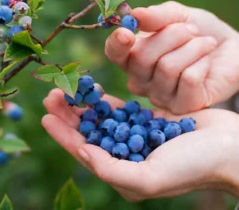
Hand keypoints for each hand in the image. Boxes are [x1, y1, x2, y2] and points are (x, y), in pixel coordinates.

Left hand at [42, 89, 238, 201]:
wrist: (227, 147)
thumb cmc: (193, 166)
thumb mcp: (150, 177)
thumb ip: (113, 170)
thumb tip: (83, 153)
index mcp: (123, 172)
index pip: (84, 151)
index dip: (63, 135)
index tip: (45, 117)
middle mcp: (125, 155)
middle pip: (89, 132)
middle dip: (68, 115)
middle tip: (51, 95)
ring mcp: (135, 136)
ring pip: (101, 118)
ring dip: (83, 104)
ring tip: (66, 89)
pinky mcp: (146, 120)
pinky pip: (120, 109)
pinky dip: (105, 100)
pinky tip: (92, 90)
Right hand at [105, 1, 238, 112]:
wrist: (229, 48)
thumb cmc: (197, 31)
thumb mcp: (177, 15)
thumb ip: (156, 16)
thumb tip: (134, 15)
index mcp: (132, 56)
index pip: (114, 53)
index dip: (117, 44)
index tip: (127, 32)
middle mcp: (140, 80)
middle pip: (141, 58)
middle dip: (171, 36)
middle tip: (191, 30)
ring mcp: (159, 96)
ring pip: (166, 68)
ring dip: (192, 48)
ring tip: (204, 43)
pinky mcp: (182, 106)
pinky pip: (188, 80)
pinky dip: (202, 63)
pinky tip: (207, 62)